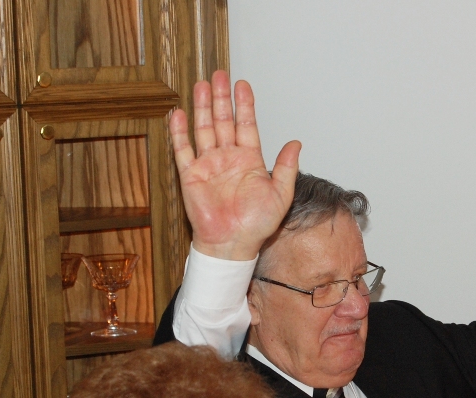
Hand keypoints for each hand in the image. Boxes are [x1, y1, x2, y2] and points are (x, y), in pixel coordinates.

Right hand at [169, 70, 301, 260]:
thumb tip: (296, 143)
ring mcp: (208, 165)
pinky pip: (183, 149)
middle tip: (219, 75)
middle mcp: (228, 159)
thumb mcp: (280, 194)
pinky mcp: (190, 175)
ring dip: (201, 107)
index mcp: (250, 160)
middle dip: (221, 98)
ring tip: (201, 85)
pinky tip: (179, 114)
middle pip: (223, 121)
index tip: (242, 84)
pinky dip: (180, 132)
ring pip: (204, 129)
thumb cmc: (256, 225)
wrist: (232, 244)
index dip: (244, 104)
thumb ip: (286, 167)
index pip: (246, 125)